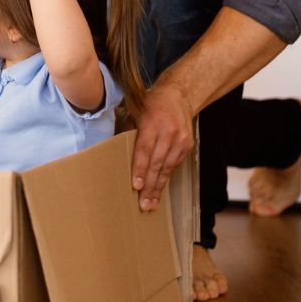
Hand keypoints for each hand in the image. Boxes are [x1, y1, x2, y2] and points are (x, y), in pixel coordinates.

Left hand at [129, 84, 195, 211]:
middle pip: (157, 163)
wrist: (179, 96)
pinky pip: (174, 166)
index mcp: (153, 122)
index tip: (136, 186)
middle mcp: (169, 132)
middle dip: (150, 186)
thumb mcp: (134, 111)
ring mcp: (181, 140)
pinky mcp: (188, 146)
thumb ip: (126, 131)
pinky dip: (166, 179)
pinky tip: (159, 191)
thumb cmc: (150, 105)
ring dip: (158, 188)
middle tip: (143, 205)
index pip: (145, 150)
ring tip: (151, 204)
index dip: (140, 169)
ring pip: (167, 168)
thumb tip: (112, 153)